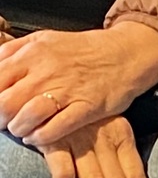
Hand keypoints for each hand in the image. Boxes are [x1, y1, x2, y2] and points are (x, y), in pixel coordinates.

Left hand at [0, 21, 157, 147]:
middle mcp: (47, 71)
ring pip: (27, 115)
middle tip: (4, 122)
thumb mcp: (45, 40)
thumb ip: (17, 51)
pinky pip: (56, 128)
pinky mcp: (86, 108)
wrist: (124, 54)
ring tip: (20, 130)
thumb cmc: (84, 51)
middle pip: (7, 101)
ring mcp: (67, 90)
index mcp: (33, 52)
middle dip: (0, 117)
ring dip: (18, 128)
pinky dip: (41, 137)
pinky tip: (37, 137)